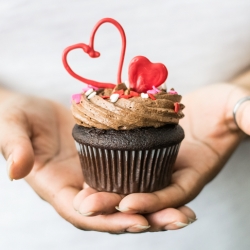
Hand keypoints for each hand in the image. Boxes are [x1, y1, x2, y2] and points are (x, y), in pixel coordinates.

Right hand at [1, 91, 193, 232]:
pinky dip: (150, 182)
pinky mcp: (105, 160)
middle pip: (113, 212)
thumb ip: (15, 147)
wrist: (30, 109)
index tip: (139, 221)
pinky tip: (172, 181)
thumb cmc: (17, 117)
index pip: (85, 213)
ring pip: (126, 196)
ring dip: (155, 207)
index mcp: (56, 188)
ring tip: (186, 212)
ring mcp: (94, 175)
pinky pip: (128, 174)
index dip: (110, 221)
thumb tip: (16, 170)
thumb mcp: (12, 127)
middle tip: (179, 219)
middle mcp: (78, 188)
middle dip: (145, 219)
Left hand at [73, 83, 249, 230]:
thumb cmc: (224, 106)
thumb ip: (245, 115)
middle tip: (88, 207)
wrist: (207, 104)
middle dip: (118, 206)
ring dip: (106, 192)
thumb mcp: (235, 107)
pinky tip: (85, 171)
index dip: (154, 201)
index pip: (174, 194)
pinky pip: (124, 165)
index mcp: (194, 172)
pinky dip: (106, 170)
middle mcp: (172, 175)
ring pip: (130, 184)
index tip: (128, 204)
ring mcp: (156, 166)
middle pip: (145, 196)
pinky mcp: (143, 152)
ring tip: (81, 197)